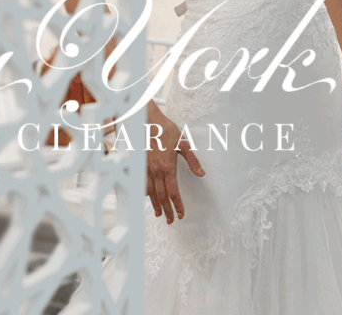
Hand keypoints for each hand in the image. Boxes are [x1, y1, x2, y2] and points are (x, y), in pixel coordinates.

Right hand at [146, 102, 204, 223]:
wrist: (148, 120)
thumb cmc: (166, 130)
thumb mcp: (183, 143)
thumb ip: (192, 160)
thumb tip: (202, 174)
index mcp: (168, 167)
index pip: (173, 192)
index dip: (177, 205)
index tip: (181, 215)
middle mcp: (156, 170)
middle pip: (161, 196)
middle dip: (166, 210)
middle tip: (171, 221)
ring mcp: (146, 168)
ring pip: (150, 192)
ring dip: (155, 204)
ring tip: (158, 214)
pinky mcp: (139, 164)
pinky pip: (142, 183)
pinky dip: (145, 192)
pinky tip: (147, 197)